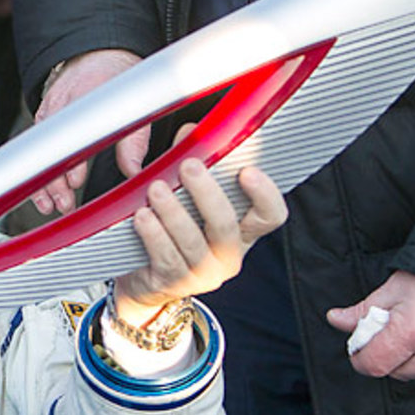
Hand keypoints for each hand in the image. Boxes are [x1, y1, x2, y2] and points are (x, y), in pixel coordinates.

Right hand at [30, 49, 143, 214]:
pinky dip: (37, 170)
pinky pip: (36, 147)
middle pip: (48, 148)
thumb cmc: (115, 75)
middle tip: (62, 203)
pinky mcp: (44, 118)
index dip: (71, 160)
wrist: (98, 53)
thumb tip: (133, 169)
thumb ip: (134, 139)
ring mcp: (48, 112)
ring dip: (42, 180)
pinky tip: (43, 190)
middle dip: (52, 180)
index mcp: (82, 99)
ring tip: (49, 204)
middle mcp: (60, 106)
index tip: (74, 180)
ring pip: (38, 151)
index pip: (70, 134)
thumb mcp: (133, 104)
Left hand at [113, 159, 286, 321]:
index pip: (271, 215)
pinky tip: (142, 216)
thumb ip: (192, 159)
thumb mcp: (186, 191)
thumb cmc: (171, 226)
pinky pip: (166, 258)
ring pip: (192, 242)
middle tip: (188, 166)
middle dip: (206, 193)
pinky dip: (154, 234)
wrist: (145, 277)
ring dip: (174, 212)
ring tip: (156, 189)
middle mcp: (228, 254)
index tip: (247, 171)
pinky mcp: (173, 283)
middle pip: (226, 225)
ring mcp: (202, 273)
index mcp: (242, 230)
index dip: (265, 194)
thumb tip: (191, 131)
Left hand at [327, 270, 414, 380]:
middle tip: (391, 332)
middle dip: (387, 356)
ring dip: (411, 359)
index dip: (361, 359)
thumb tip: (334, 320)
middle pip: (395, 372)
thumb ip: (361, 312)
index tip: (359, 348)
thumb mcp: (392, 289)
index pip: (374, 365)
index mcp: (411, 331)